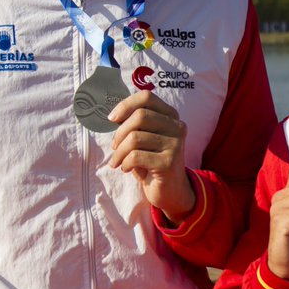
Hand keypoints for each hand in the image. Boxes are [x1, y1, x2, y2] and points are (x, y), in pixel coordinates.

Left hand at [108, 91, 194, 223]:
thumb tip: (113, 115)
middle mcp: (177, 126)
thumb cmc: (151, 161)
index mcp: (171, 116)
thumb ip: (134, 123)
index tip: (112, 119)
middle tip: (114, 147)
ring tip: (118, 160)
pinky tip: (127, 168)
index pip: (146, 97)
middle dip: (120, 133)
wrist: (170, 190)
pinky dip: (125, 163)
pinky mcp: (169, 162)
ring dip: (119, 152)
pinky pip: (136, 156)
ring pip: (135, 138)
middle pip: (139, 117)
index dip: (125, 105)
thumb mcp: (145, 138)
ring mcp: (175, 144)